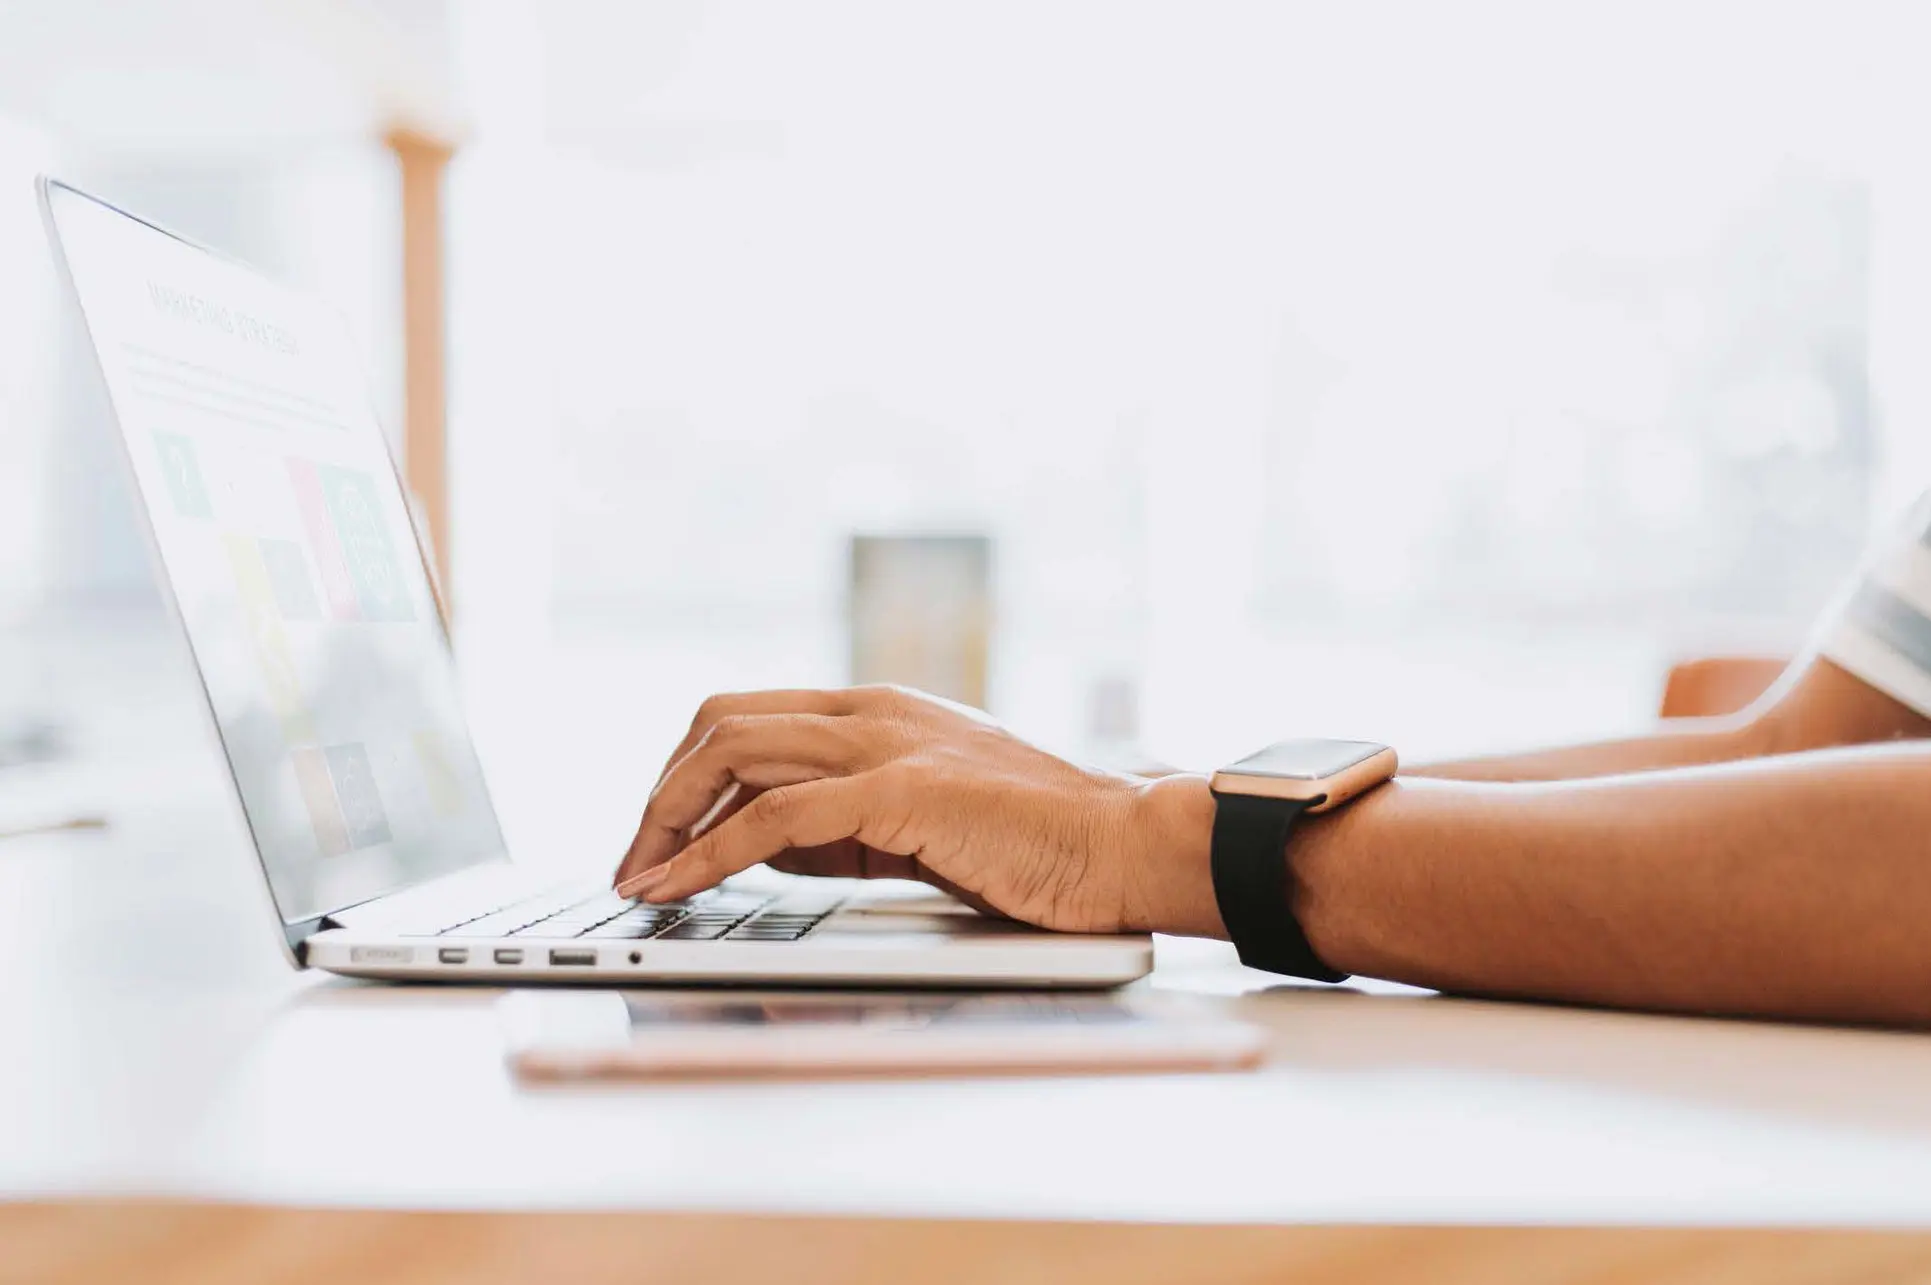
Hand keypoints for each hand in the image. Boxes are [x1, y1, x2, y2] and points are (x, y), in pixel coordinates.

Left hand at [612, 685, 1222, 935]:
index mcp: (877, 708)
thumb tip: (758, 844)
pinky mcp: (901, 791)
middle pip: (719, 722)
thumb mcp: (919, 820)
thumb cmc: (1036, 843)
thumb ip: (841, 821)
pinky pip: (774, 818)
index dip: (684, 775)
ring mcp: (886, 742)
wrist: (1122, 845)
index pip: (745, 717)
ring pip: (731, 753)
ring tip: (639, 881)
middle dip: (659, 795)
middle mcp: (871, 709)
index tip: (655, 838)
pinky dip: (709, 855)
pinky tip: (680, 888)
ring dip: (666, 820)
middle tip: (633, 864)